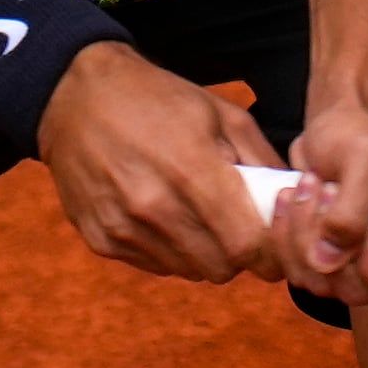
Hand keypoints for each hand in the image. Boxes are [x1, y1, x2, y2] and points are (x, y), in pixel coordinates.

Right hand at [36, 46, 282, 283]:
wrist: (74, 97)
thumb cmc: (156, 99)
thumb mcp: (221, 113)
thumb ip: (261, 162)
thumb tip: (294, 201)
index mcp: (191, 170)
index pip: (247, 246)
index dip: (269, 253)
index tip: (273, 244)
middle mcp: (153, 206)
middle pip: (221, 267)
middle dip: (238, 254)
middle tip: (236, 227)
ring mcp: (123, 227)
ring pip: (189, 270)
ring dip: (204, 253)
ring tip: (197, 216)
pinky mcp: (101, 238)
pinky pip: (155, 265)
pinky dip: (169, 250)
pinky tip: (162, 216)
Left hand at [268, 100, 367, 314]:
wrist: (338, 125)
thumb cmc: (365, 133)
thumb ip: (353, 210)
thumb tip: (328, 261)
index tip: (363, 229)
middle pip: (357, 291)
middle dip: (328, 240)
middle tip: (323, 188)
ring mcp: (359, 265)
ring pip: (322, 283)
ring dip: (301, 235)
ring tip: (307, 184)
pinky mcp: (326, 259)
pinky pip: (298, 270)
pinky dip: (285, 236)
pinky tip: (290, 197)